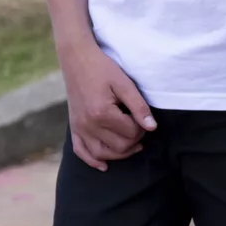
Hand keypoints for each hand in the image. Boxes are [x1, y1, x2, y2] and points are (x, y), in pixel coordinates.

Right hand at [58, 39, 156, 171]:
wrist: (77, 60)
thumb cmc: (103, 69)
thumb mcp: (125, 84)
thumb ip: (139, 107)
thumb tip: (152, 128)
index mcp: (102, 113)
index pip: (130, 133)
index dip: (142, 129)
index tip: (144, 118)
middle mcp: (88, 125)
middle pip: (118, 147)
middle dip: (134, 141)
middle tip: (140, 128)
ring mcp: (78, 128)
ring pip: (100, 154)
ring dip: (118, 154)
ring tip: (132, 145)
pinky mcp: (73, 127)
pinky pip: (80, 151)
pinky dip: (92, 160)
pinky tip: (104, 165)